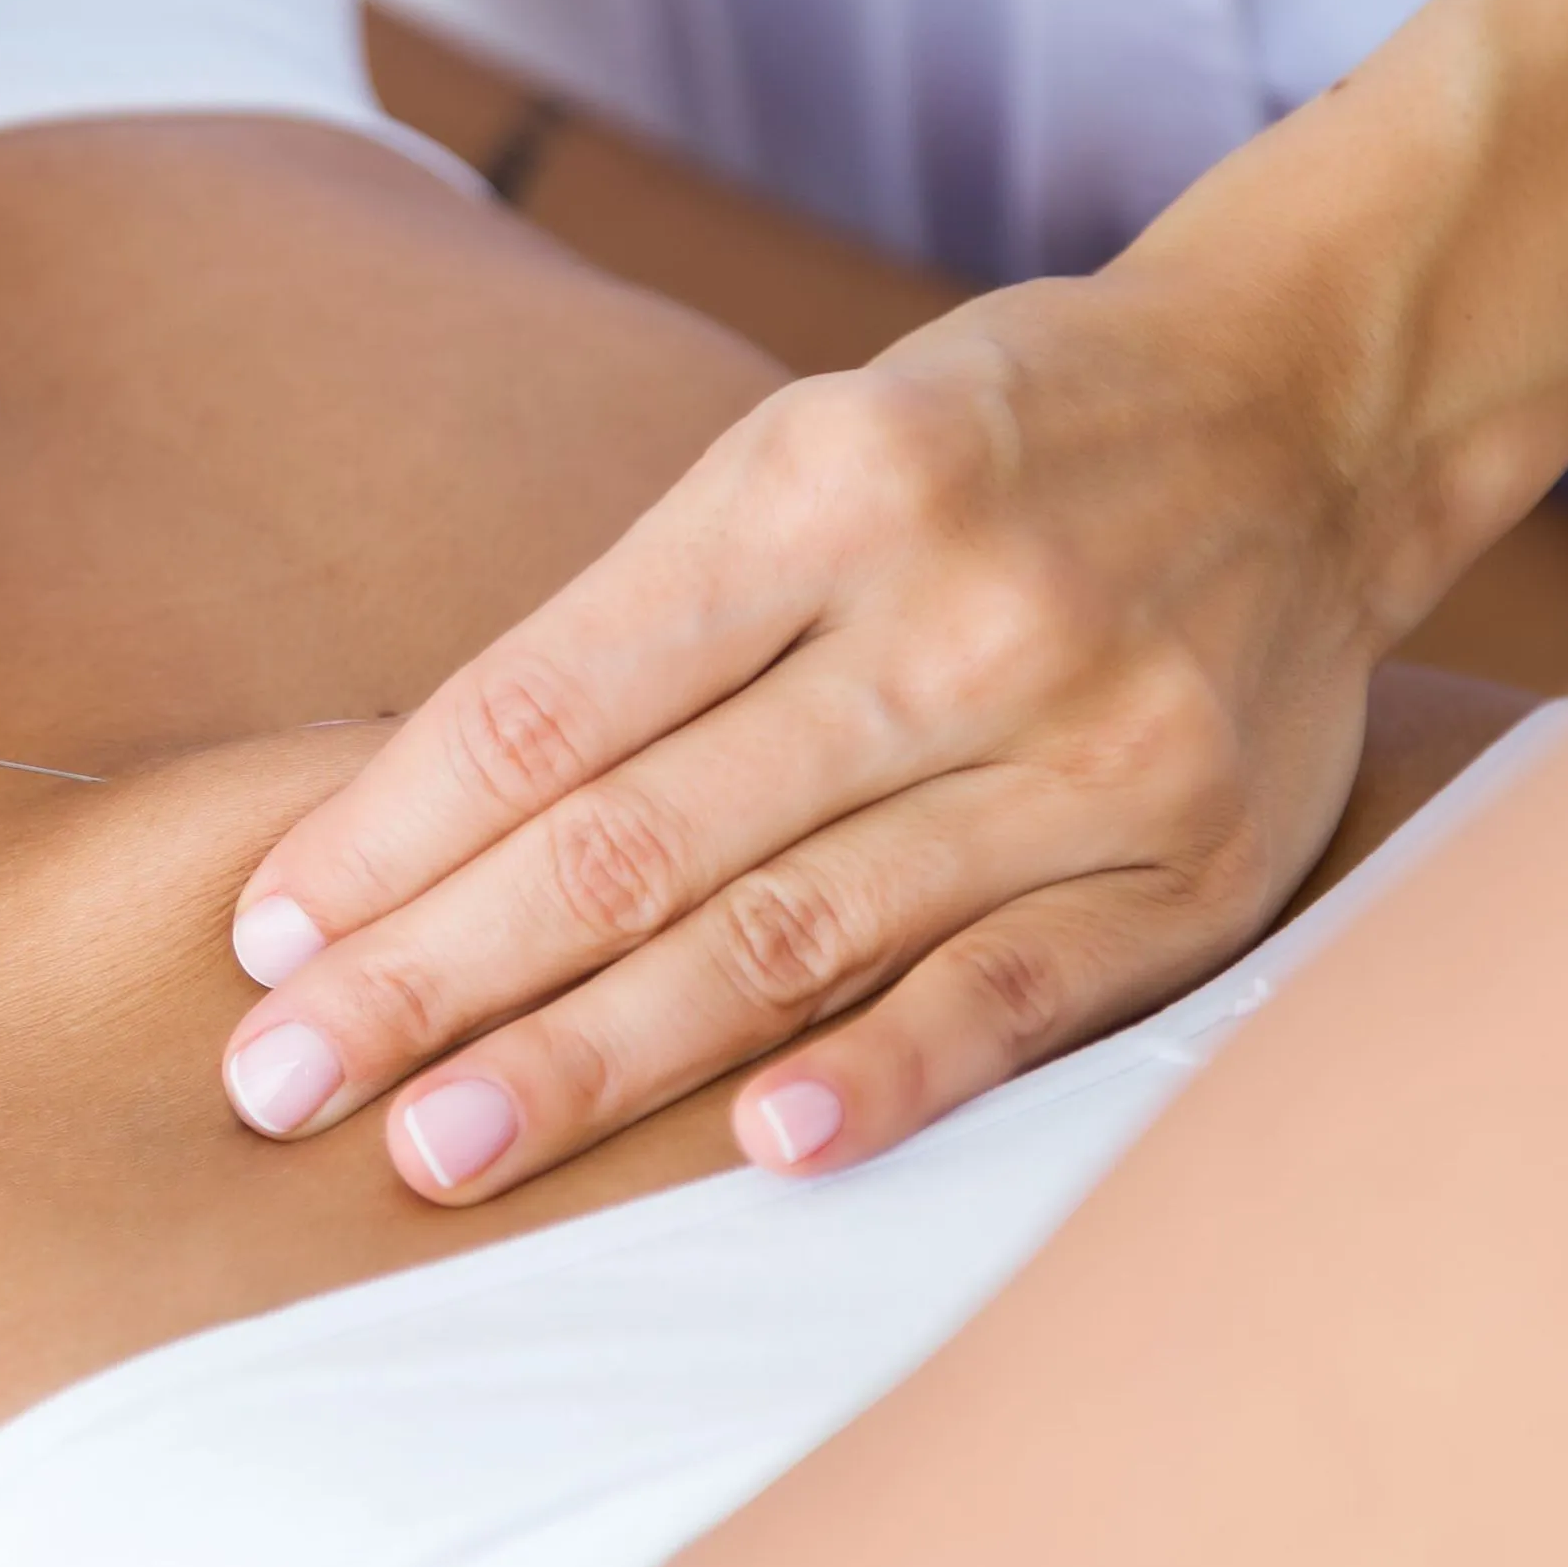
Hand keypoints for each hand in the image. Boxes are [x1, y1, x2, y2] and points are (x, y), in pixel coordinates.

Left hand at [218, 267, 1394, 1194]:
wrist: (1300, 412)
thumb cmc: (981, 448)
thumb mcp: (798, 453)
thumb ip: (636, 628)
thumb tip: (411, 833)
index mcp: (816, 484)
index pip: (551, 700)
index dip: (392, 831)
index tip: (267, 936)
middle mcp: (949, 615)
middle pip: (637, 837)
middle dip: (436, 974)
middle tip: (280, 1083)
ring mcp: (1083, 748)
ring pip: (790, 935)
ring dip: (594, 1060)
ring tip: (435, 1149)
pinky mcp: (1190, 869)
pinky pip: (1010, 995)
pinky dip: (882, 1078)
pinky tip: (755, 1154)